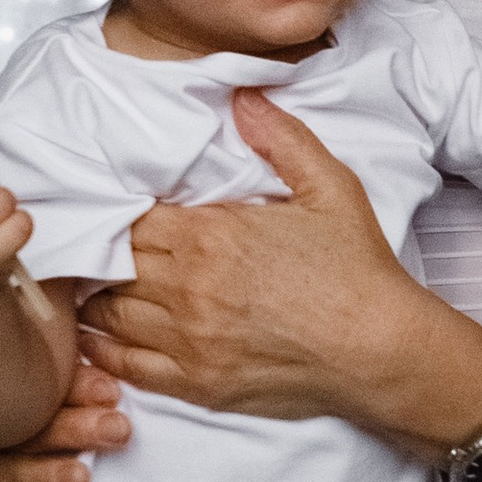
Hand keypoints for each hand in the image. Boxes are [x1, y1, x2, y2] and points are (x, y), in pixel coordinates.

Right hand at [0, 362, 133, 481]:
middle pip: (25, 428)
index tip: (112, 392)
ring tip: (80, 478)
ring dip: (47, 476)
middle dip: (75, 428)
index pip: (32, 385)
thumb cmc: (0, 442)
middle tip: (117, 428)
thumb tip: (110, 388)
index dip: (75, 386)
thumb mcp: (22, 413)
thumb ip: (62, 394)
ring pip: (10, 474)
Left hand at [78, 86, 476, 433]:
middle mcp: (189, 289)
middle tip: (101, 248)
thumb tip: (242, 97)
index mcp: (211, 236)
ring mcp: (189, 341)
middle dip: (106, 254)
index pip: (131, 218)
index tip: (124, 212)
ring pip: (109, 315)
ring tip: (99, 287)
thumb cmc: (358, 271)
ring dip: (99, 299)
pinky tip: (100, 338)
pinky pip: (127, 366)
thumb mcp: (331, 187)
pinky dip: (104, 351)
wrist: (381, 350)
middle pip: (113, 264)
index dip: (121, 213)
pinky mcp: (197, 384)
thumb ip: (282, 139)